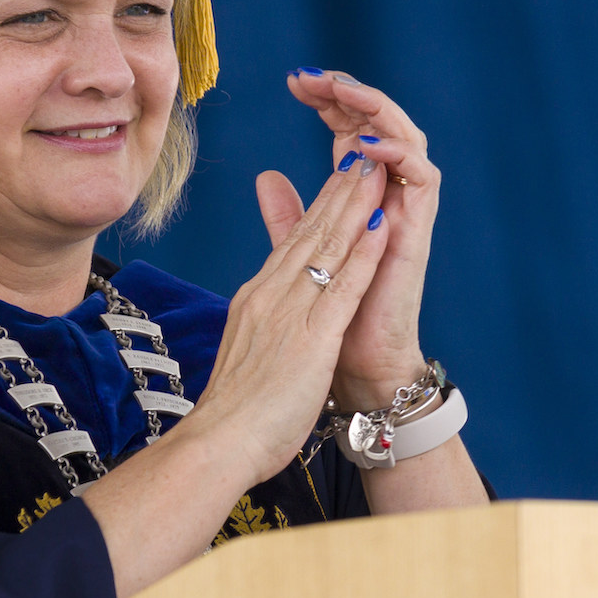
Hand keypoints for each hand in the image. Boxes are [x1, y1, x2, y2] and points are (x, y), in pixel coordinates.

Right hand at [187, 133, 395, 484]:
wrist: (217, 444)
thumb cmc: (233, 412)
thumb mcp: (244, 350)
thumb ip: (257, 319)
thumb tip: (259, 304)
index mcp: (256, 300)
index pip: (293, 243)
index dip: (319, 207)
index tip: (340, 178)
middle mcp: (271, 296)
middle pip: (311, 234)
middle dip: (340, 191)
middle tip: (362, 152)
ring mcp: (290, 314)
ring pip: (328, 249)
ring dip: (355, 206)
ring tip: (375, 169)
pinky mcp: (311, 339)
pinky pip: (342, 288)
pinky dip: (364, 254)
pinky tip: (381, 226)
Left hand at [257, 69, 444, 411]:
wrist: (355, 372)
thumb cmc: (334, 323)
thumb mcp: (302, 259)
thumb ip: (291, 218)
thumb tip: (268, 176)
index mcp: (359, 200)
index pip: (350, 132)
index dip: (329, 103)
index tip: (294, 81)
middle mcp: (386, 199)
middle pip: (379, 126)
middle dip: (350, 95)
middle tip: (314, 77)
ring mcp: (405, 213)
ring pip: (407, 140)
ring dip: (377, 112)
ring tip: (343, 93)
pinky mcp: (418, 233)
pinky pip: (424, 179)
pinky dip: (401, 155)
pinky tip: (367, 144)